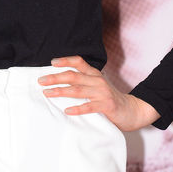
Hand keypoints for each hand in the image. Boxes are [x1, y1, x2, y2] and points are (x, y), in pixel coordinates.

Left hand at [37, 55, 160, 131]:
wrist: (131, 110)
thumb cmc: (108, 99)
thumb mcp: (96, 86)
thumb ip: (83, 82)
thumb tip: (58, 82)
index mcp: (94, 74)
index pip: (79, 63)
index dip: (65, 61)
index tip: (52, 63)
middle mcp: (97, 81)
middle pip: (73, 76)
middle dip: (55, 78)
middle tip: (41, 81)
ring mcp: (102, 93)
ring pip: (78, 90)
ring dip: (60, 91)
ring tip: (48, 93)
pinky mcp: (107, 105)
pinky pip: (89, 106)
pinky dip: (77, 108)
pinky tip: (67, 110)